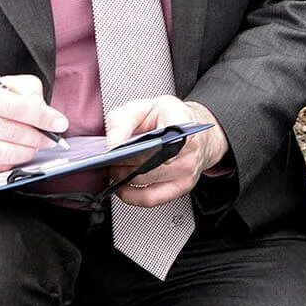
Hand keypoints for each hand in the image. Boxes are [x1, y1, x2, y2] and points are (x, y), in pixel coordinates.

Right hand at [0, 76, 68, 178]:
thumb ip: (23, 91)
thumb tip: (44, 109)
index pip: (15, 105)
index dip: (42, 116)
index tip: (59, 123)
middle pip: (14, 132)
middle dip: (39, 137)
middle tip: (49, 139)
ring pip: (7, 153)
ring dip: (27, 152)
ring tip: (32, 147)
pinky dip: (10, 163)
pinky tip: (10, 155)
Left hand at [103, 96, 228, 206]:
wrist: (194, 132)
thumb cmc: (167, 118)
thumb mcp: (143, 106)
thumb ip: (123, 120)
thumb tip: (112, 144)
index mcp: (179, 122)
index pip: (167, 137)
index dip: (145, 147)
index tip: (121, 149)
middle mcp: (187, 148)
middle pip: (144, 161)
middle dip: (120, 160)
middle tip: (111, 155)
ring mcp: (186, 170)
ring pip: (143, 180)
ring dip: (122, 176)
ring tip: (116, 166)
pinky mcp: (182, 187)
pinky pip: (150, 199)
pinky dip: (131, 196)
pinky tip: (123, 186)